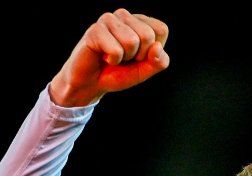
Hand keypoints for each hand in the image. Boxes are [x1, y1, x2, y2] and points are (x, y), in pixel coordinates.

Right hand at [49, 9, 169, 107]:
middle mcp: (124, 16)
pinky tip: (102, 57)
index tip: (138, 57)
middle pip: (148, 35)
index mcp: (139, 21)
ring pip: (132, 41)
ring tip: (112, 57)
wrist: (90, 83)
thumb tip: (157, 47)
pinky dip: (112, 61)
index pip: (161, 30)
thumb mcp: (144, 71)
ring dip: (123, 58)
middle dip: (138, 56)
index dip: (153, 51)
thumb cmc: (117, 73)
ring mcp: (108, 20)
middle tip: (123, 59)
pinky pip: (116, 50)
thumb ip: (158, 62)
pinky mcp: (95, 29)